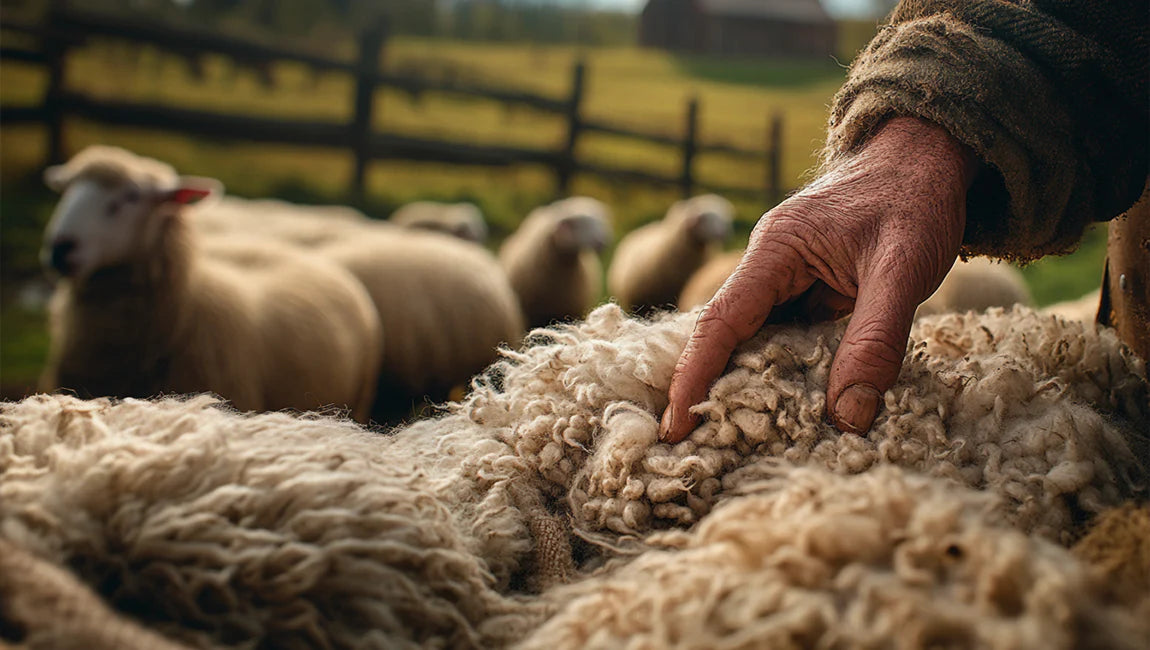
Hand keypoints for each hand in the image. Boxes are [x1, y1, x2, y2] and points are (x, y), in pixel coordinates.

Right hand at [660, 117, 977, 442]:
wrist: (927, 154)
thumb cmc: (914, 199)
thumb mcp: (904, 270)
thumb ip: (876, 341)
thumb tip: (849, 417)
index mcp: (776, 250)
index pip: (721, 321)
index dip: (695, 376)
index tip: (677, 424)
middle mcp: (769, 264)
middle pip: (726, 336)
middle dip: (708, 389)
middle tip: (692, 449)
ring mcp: (787, 277)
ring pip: (756, 340)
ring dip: (746, 385)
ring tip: (730, 442)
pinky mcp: (808, 289)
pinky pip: (786, 337)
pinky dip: (783, 372)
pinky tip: (785, 408)